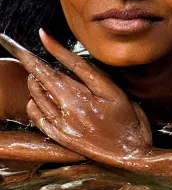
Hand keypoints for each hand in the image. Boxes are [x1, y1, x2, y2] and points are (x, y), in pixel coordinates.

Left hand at [0, 30, 151, 167]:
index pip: (63, 67)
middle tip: (24, 53)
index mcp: (84, 97)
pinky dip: (33, 106)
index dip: (52, 49)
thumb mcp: (114, 93)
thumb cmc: (128, 122)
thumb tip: (71, 62)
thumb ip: (91, 75)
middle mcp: (70, 111)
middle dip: (33, 64)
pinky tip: (33, 99)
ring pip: (38, 98)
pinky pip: (39, 120)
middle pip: (46, 81)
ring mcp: (63, 126)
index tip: (42, 34)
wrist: (130, 155)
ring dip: (34, 82)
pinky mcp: (61, 139)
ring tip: (34, 72)